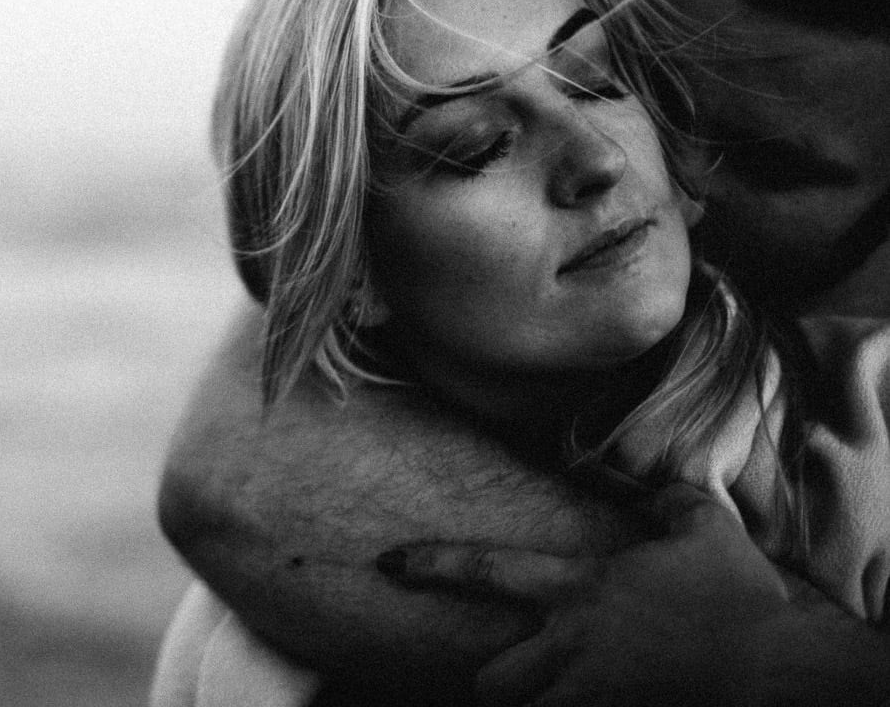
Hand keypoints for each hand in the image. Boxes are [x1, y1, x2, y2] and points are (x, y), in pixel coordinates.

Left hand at [378, 483, 796, 705]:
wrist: (782, 665)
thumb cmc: (742, 596)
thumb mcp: (706, 527)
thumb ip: (668, 502)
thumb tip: (653, 488)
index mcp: (581, 588)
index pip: (486, 570)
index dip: (432, 566)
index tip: (390, 563)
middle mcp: (574, 645)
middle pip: (492, 679)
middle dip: (493, 682)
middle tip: (512, 675)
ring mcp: (594, 693)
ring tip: (551, 697)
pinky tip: (600, 704)